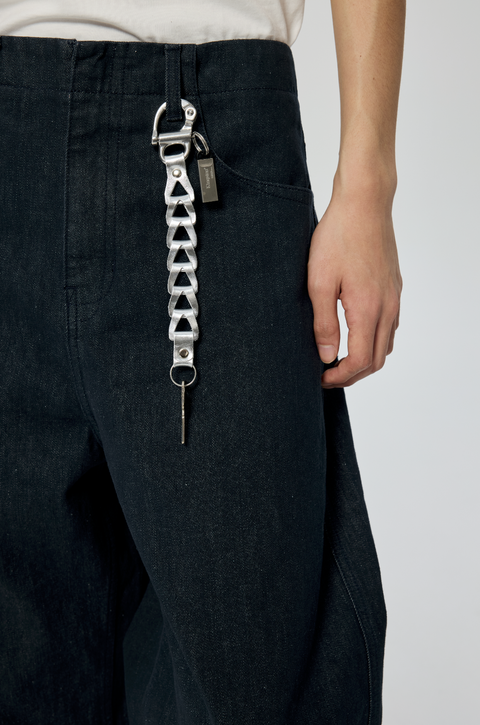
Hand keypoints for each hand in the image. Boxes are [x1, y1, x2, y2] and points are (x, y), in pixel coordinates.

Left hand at [307, 184, 401, 387]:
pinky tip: (355, 333)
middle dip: (353, 374)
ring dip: (365, 359)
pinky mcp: (394, 286)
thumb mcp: (319, 282)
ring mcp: (394, 297)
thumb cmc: (338, 237)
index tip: (321, 378)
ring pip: (386, 344)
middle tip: (328, 375)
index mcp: (368, 309)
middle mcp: (388, 306)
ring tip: (339, 358)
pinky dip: (374, 340)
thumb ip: (324, 323)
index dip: (341, 376)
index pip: (361, 361)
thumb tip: (328, 357)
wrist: (364, 203)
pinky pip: (390, 325)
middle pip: (377, 359)